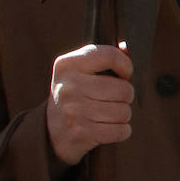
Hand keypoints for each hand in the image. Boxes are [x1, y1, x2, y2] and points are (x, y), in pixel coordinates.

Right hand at [46, 43, 134, 165]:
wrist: (51, 132)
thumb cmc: (76, 95)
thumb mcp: (81, 70)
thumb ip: (105, 57)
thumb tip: (128, 47)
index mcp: (68, 64)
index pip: (110, 55)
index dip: (125, 66)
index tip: (123, 74)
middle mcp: (69, 87)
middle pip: (124, 89)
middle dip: (125, 97)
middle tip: (111, 99)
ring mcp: (74, 111)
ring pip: (124, 111)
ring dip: (122, 115)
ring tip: (107, 114)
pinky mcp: (81, 133)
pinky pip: (121, 131)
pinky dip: (121, 131)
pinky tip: (107, 128)